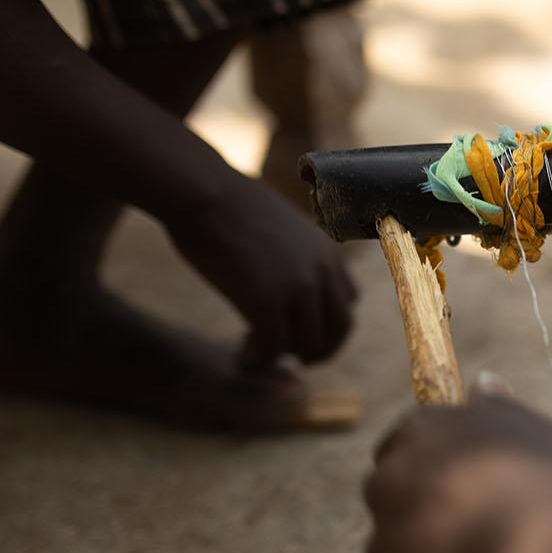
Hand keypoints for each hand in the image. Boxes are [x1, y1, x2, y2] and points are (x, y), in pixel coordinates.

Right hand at [167, 178, 357, 367]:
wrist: (203, 192)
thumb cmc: (228, 205)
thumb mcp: (281, 228)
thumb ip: (295, 256)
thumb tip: (285, 278)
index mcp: (327, 251)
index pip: (349, 300)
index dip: (329, 322)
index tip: (304, 329)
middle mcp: (322, 271)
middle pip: (340, 329)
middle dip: (319, 350)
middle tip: (292, 358)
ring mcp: (298, 287)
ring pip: (309, 344)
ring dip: (283, 357)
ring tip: (255, 354)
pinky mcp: (267, 301)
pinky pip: (273, 347)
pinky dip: (258, 360)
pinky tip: (242, 359)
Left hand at [363, 393, 551, 552]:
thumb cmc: (546, 489)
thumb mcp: (538, 434)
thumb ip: (503, 413)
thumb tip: (481, 383)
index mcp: (418, 435)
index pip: (409, 444)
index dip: (447, 471)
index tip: (485, 489)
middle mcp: (385, 490)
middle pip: (400, 509)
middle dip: (436, 529)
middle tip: (496, 544)